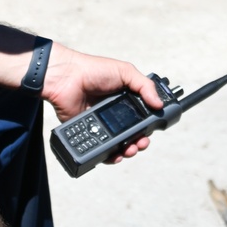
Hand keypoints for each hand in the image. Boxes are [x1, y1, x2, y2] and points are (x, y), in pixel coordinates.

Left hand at [43, 46, 164, 161]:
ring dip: (127, 150)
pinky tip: (115, 155)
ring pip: (119, 144)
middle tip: (141, 143)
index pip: (142, 116)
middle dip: (140, 141)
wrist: (66, 79)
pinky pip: (102, 149)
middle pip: (133, 134)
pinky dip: (110, 155)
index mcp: (125, 99)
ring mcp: (102, 124)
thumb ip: (145, 86)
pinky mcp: (90, 133)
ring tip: (129, 150)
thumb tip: (159, 105)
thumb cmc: (93, 70)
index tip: (151, 131)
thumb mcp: (125, 72)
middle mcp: (115, 113)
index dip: (148, 126)